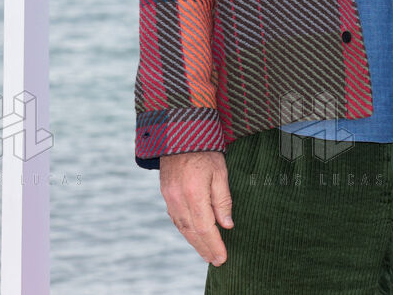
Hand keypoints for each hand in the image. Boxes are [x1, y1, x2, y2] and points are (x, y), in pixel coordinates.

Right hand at [159, 150, 233, 265]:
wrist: (180, 132)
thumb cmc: (206, 150)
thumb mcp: (221, 172)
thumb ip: (223, 199)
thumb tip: (226, 225)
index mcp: (193, 192)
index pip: (205, 227)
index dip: (214, 244)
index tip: (222, 257)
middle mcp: (178, 198)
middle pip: (192, 231)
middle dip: (205, 248)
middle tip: (216, 261)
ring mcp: (169, 197)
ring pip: (182, 227)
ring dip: (194, 242)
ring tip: (206, 253)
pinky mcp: (166, 194)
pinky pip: (176, 218)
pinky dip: (186, 230)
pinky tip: (194, 236)